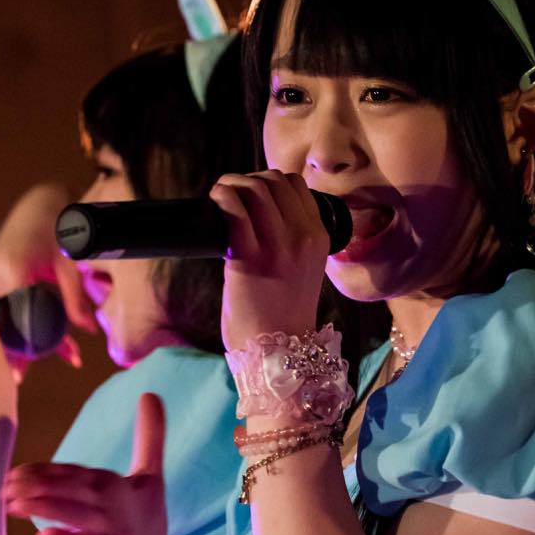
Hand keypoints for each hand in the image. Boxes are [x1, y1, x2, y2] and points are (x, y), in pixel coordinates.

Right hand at [0, 182, 92, 369]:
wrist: (44, 199)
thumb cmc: (63, 227)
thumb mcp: (71, 266)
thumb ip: (76, 301)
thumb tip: (88, 332)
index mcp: (10, 272)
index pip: (13, 322)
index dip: (21, 350)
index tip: (20, 375)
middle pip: (0, 323)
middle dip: (13, 351)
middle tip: (17, 380)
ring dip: (12, 338)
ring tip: (20, 365)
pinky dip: (10, 320)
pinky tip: (20, 337)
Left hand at [2, 394, 170, 534]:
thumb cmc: (143, 526)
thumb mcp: (150, 480)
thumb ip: (150, 438)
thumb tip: (151, 393)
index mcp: (119, 484)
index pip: (75, 473)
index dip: (43, 472)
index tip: (14, 475)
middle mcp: (119, 505)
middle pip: (72, 490)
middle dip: (37, 487)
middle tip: (4, 490)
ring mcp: (121, 533)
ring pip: (78, 516)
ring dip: (46, 508)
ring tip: (14, 507)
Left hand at [209, 171, 327, 351]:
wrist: (279, 355)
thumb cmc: (282, 314)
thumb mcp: (304, 269)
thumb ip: (292, 241)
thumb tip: (260, 215)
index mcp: (320, 237)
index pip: (295, 184)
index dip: (269, 181)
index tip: (251, 193)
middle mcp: (303, 237)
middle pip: (274, 180)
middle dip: (247, 179)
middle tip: (230, 194)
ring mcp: (279, 247)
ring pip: (256, 188)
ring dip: (231, 184)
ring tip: (220, 197)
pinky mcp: (250, 259)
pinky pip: (235, 210)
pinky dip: (222, 197)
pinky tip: (215, 202)